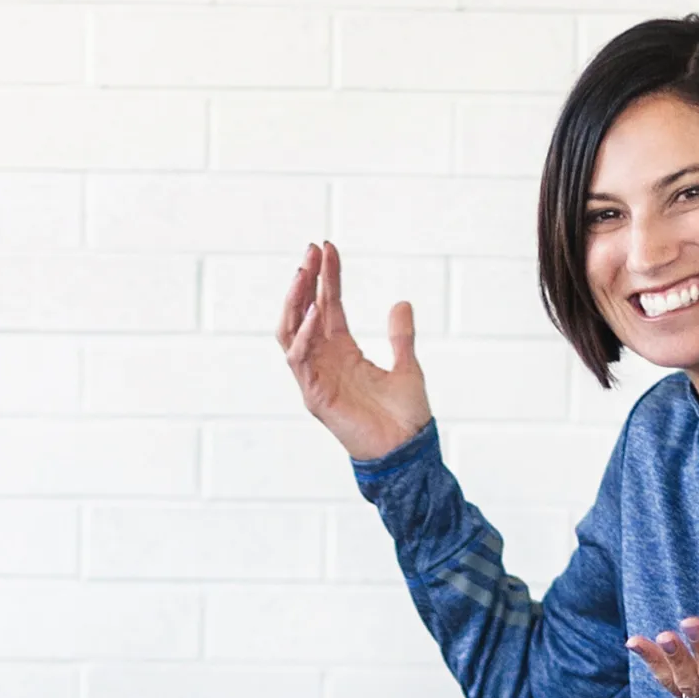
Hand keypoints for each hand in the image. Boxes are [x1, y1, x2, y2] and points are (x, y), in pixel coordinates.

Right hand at [275, 240, 431, 463]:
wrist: (407, 451)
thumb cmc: (404, 417)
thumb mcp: (407, 367)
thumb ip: (401, 336)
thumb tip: (401, 302)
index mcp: (343, 352)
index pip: (328, 305)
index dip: (327, 276)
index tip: (327, 246)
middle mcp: (324, 361)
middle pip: (304, 312)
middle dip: (305, 280)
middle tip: (312, 250)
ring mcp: (316, 378)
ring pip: (291, 332)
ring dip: (296, 302)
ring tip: (304, 272)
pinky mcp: (314, 396)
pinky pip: (299, 360)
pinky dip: (305, 335)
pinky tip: (315, 311)